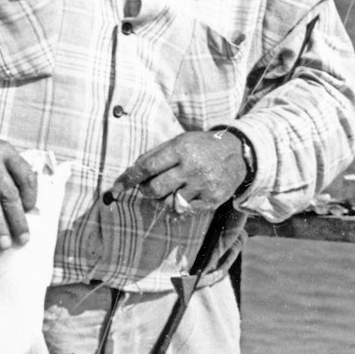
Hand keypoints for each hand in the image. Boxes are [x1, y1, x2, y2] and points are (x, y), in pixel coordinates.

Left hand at [114, 129, 244, 217]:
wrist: (238, 154)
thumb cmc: (201, 147)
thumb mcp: (180, 141)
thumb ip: (155, 155)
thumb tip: (130, 172)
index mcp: (182, 149)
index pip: (147, 167)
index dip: (129, 179)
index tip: (116, 188)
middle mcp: (192, 167)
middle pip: (155, 189)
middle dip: (146, 191)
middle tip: (149, 188)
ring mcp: (203, 185)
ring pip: (168, 203)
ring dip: (161, 201)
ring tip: (168, 192)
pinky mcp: (211, 200)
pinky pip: (184, 212)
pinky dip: (176, 208)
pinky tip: (179, 199)